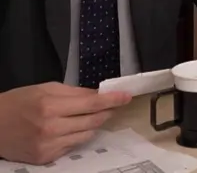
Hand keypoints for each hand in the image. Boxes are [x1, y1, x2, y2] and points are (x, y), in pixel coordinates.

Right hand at [0, 82, 130, 164]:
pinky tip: (68, 129)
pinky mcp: (46, 158)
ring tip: (87, 116)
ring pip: (87, 136)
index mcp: (50, 107)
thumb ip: (75, 93)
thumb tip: (99, 95)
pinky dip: (76, 137)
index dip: (112, 100)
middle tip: (112, 105)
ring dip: (92, 125)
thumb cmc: (19, 102)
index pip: (91, 104)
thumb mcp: (46, 89)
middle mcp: (51, 128)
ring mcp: (48, 146)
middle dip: (106, 112)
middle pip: (93, 122)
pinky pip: (73, 146)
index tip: (127, 97)